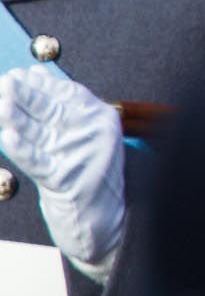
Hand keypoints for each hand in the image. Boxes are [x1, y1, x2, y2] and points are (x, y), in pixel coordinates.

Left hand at [0, 68, 124, 273]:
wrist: (104, 221)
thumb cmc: (87, 178)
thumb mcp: (80, 137)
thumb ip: (61, 109)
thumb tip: (33, 76)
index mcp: (101, 118)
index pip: (67, 92)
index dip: (41, 82)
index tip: (19, 74)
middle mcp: (94, 133)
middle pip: (51, 109)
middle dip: (24, 96)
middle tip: (6, 83)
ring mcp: (82, 155)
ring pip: (39, 132)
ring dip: (15, 117)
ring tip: (1, 104)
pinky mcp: (67, 179)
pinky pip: (38, 161)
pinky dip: (21, 149)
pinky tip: (8, 136)